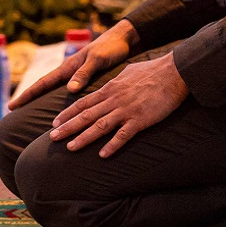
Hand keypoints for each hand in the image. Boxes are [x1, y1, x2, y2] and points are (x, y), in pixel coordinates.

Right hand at [9, 23, 134, 108]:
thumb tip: (69, 90)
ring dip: (41, 100)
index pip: (43, 83)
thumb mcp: (97, 60)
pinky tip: (61, 109)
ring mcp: (75, 75)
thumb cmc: (110, 49)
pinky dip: (59, 100)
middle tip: (12, 111)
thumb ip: (84, 73)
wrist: (122, 40)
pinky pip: (67, 91)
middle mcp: (68, 72)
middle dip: (28, 98)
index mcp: (68, 68)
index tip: (12, 106)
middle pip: (44, 87)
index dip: (27, 95)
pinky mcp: (85, 78)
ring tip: (30, 113)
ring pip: (54, 90)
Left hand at [48, 51, 187, 157]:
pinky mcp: (140, 119)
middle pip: (85, 115)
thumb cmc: (152, 71)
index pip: (83, 103)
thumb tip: (110, 83)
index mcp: (109, 89)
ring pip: (99, 126)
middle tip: (52, 138)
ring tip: (69, 147)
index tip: (54, 123)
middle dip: (67, 127)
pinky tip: (102, 155)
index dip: (67, 113)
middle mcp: (113, 100)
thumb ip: (116, 81)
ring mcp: (126, 110)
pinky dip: (112, 145)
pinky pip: (123, 135)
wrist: (173, 72)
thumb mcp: (128, 72)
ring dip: (83, 138)